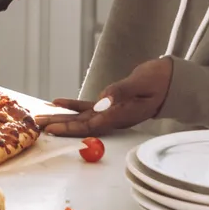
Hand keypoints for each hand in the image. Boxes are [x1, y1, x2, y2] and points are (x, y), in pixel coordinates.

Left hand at [35, 58, 173, 136]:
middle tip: (36, 127)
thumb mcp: (142, 82)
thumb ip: (122, 91)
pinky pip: (87, 107)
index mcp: (121, 115)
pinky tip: (56, 102)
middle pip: (81, 125)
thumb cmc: (160, 80)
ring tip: (40, 118)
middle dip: (58, 126)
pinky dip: (71, 105)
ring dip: (61, 117)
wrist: (172, 81)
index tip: (51, 129)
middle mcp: (114, 117)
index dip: (70, 128)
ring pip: (81, 118)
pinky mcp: (110, 104)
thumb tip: (102, 101)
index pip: (90, 125)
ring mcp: (111, 112)